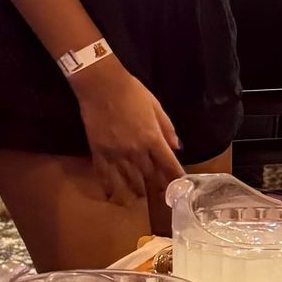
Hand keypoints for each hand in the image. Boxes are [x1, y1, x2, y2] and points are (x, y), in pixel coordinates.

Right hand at [70, 58, 182, 209]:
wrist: (102, 86)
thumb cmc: (132, 92)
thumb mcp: (155, 106)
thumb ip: (167, 128)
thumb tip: (177, 147)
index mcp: (153, 138)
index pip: (169, 165)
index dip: (176, 178)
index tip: (181, 189)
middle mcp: (136, 150)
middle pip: (150, 174)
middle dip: (156, 185)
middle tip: (160, 194)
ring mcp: (117, 153)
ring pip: (129, 178)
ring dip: (136, 189)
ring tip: (139, 196)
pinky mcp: (99, 152)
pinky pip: (104, 174)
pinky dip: (108, 186)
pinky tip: (111, 195)